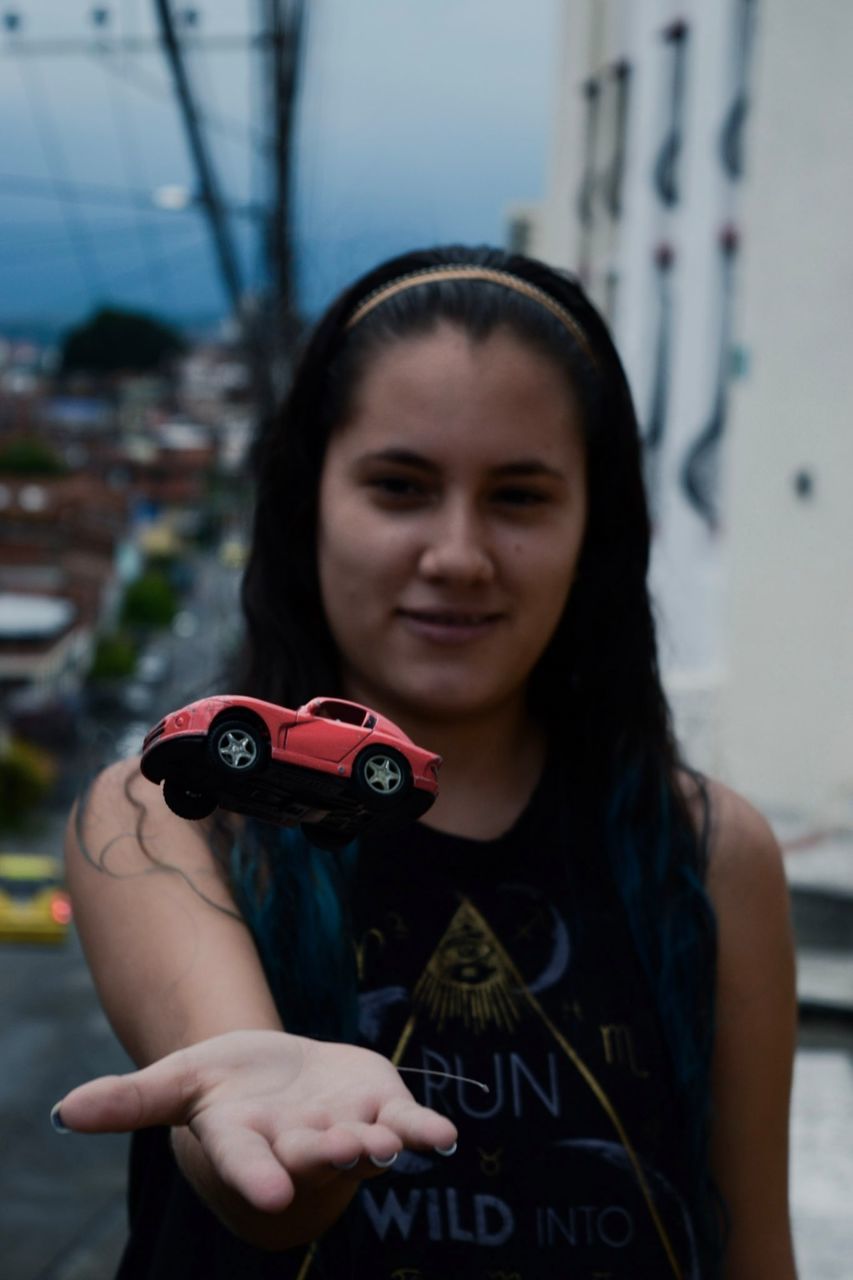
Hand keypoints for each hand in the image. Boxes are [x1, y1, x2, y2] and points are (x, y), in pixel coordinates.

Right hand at [52, 1030, 456, 1219]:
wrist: (278, 1076)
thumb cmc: (226, 1084)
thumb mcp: (179, 1081)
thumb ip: (131, 1101)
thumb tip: (62, 1112)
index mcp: (244, 1140)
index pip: (246, 1159)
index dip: (256, 1174)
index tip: (272, 1191)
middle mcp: (295, 1145)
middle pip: (309, 1154)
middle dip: (326, 1155)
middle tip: (345, 1152)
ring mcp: (343, 1132)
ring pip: (362, 1145)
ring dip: (378, 1146)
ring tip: (388, 1145)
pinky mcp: (380, 1109)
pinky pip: (408, 1127)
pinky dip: (425, 1132)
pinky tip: (445, 1136)